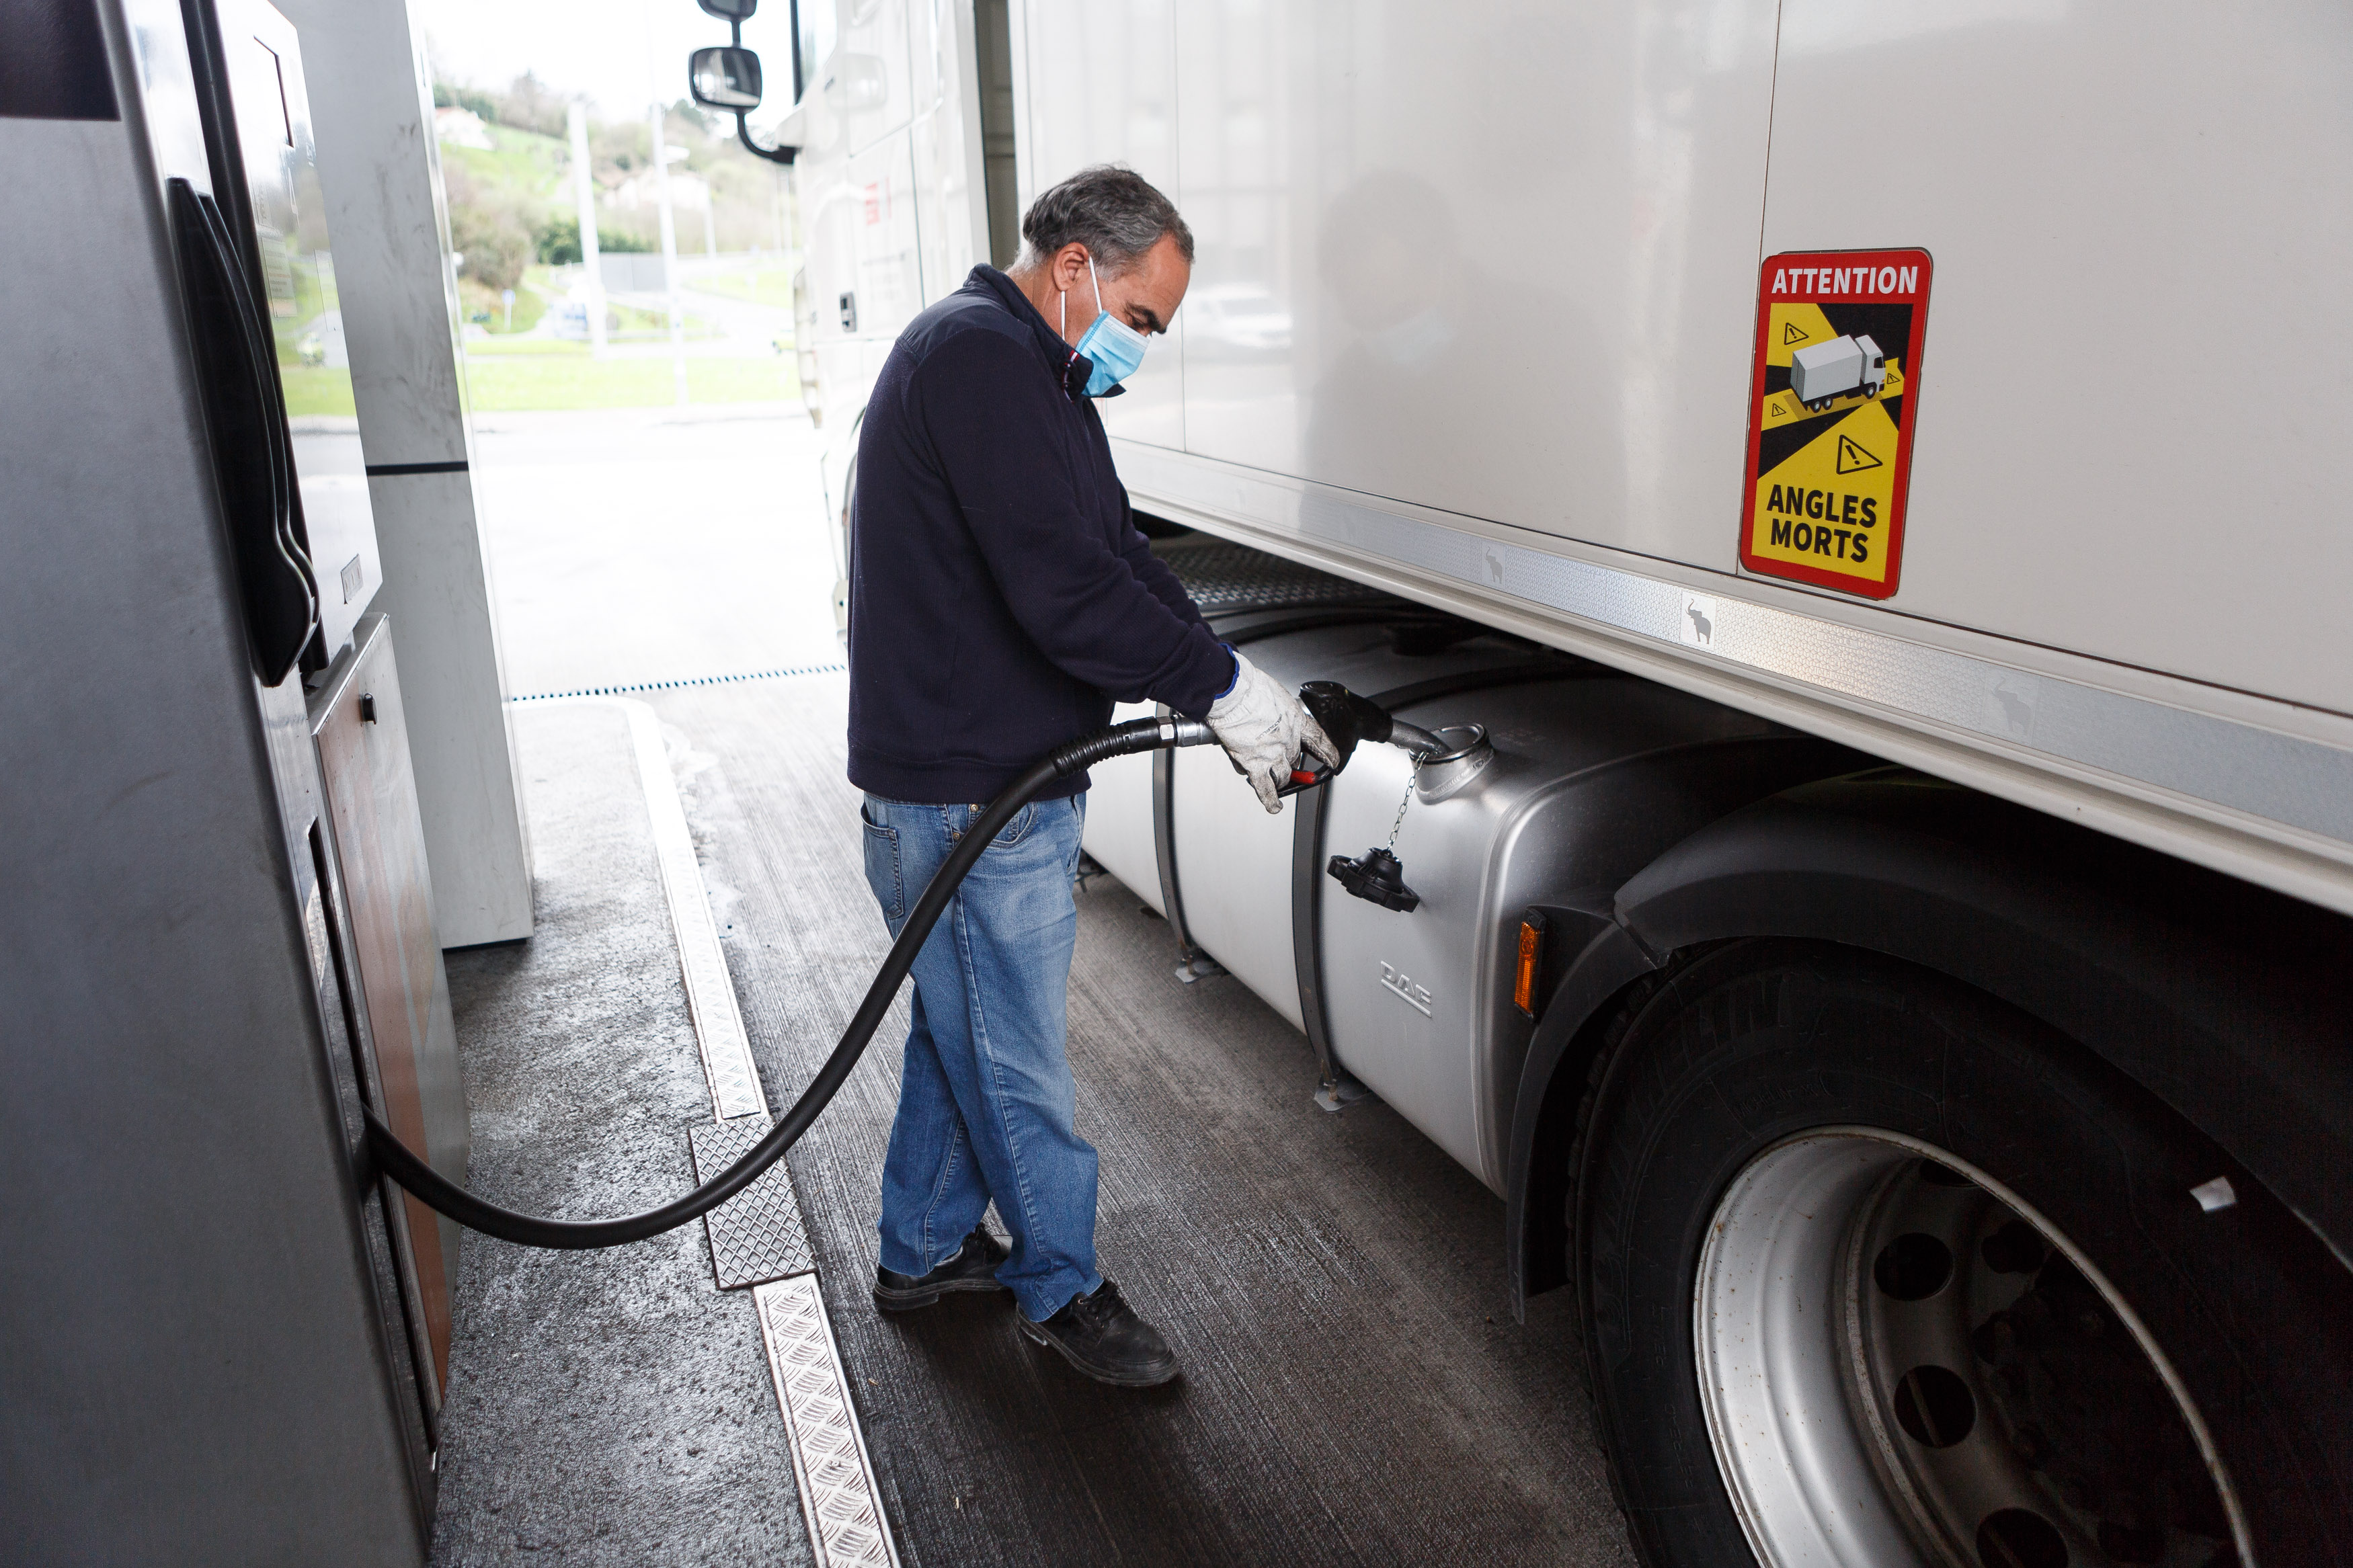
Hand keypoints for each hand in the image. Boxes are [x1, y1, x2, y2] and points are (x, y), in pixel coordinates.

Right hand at [1204, 651, 1339, 812]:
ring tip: (1274, 777)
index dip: (1327, 752)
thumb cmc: (1248, 687)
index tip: (1332, 760)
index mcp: (1295, 719)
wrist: (1232, 692)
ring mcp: (1273, 754)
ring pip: (1283, 775)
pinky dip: (1270, 799)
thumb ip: (1276, 710)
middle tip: (1281, 759)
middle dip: (1289, 760)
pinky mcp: (1254, 764)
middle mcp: (1288, 739)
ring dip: (1279, 778)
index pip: (1319, 740)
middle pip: (1295, 758)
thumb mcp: (1274, 695)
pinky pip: (1265, 788)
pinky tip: (1275, 806)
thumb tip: (1269, 714)